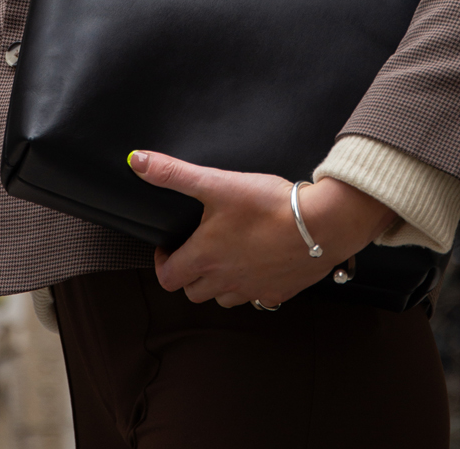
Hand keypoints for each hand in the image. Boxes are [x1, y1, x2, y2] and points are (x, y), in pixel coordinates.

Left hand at [128, 150, 396, 309]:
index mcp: (204, 257)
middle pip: (193, 293)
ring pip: (223, 299)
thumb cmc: (269, 205)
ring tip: (226, 258)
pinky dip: (251, 287)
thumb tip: (137, 161)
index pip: (168, 278)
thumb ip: (174, 173)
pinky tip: (259, 264)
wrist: (322, 224)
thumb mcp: (216, 183)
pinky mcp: (279, 291)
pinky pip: (256, 298)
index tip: (171, 247)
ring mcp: (252, 290)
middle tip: (198, 250)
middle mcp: (225, 280)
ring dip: (218, 283)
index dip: (164, 263)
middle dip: (190, 274)